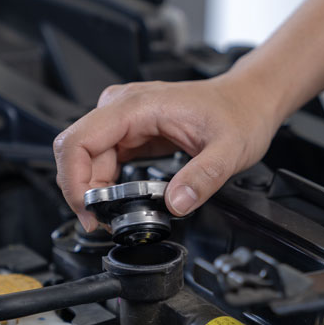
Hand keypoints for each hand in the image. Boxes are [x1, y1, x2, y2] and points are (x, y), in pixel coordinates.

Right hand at [53, 75, 277, 230]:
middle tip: (105, 224)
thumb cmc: (239, 113)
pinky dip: (105, 185)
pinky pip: (103, 159)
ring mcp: (125, 119)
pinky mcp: (131, 132)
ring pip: (87, 159)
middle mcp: (123, 107)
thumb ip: (202, 178)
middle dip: (82, 193)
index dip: (74, 183)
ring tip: (116, 216)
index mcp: (137, 106)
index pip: (78, 141)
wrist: (249, 100)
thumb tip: (176, 204)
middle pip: (76, 153)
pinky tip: (120, 201)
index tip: (91, 213)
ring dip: (93, 192)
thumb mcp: (229, 151)